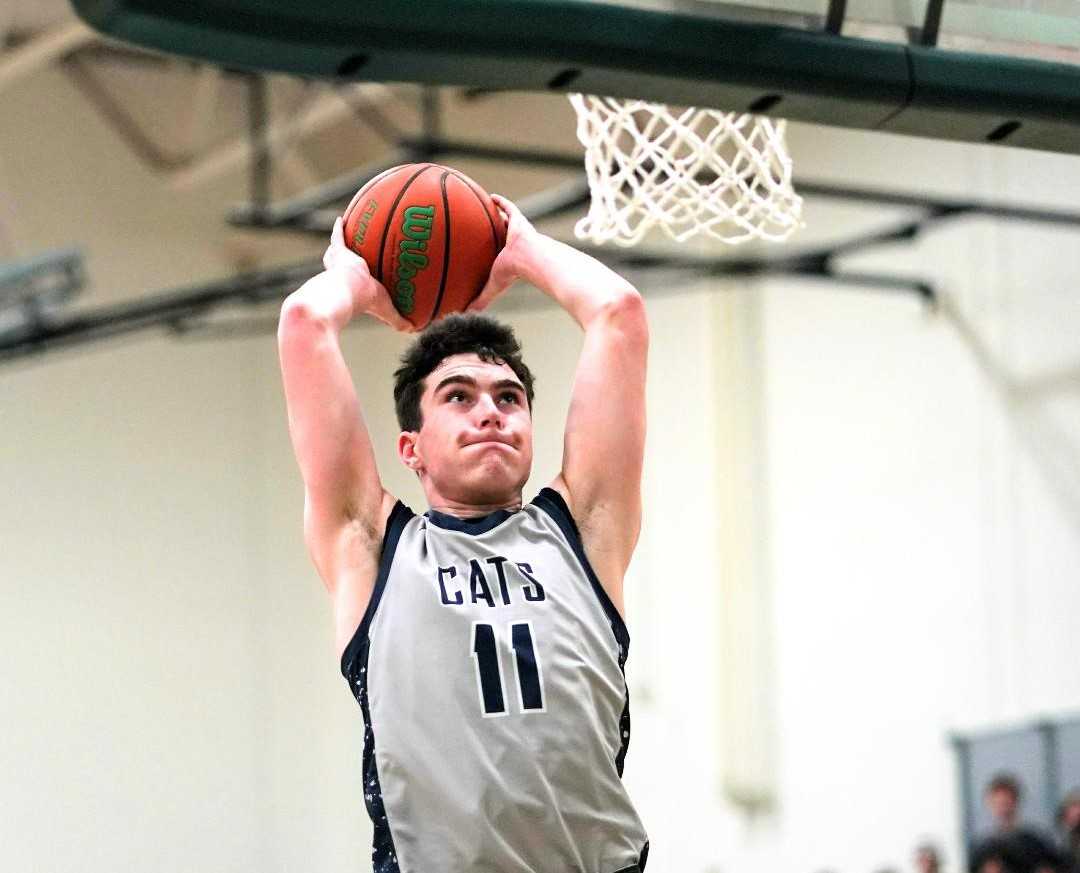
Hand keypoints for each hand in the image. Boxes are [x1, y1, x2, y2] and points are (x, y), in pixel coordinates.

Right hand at [323, 216, 414, 331]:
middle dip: (344, 259)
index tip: (365, 277)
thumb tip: (415, 328)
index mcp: (354, 288)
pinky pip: (338, 236)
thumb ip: (398, 319)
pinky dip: (339, 229)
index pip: (357, 284)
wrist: (346, 292)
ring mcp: (340, 262)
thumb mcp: (386, 310)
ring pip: (338, 251)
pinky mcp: (338, 251)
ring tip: (346, 234)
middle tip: (351, 253)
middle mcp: (343, 275)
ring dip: (341, 245)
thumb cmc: (365, 301)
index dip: (360, 280)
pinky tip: (341, 219)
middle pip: (342, 265)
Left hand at [468, 194, 538, 311]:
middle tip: (478, 229)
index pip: (494, 254)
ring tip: (482, 208)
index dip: (487, 252)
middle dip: (490, 232)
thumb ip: (480, 299)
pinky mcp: (519, 220)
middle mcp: (510, 244)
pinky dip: (501, 202)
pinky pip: (509, 207)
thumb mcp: (493, 286)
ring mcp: (515, 231)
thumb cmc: (513, 273)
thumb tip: (465, 314)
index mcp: (505, 258)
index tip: (477, 250)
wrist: (529, 259)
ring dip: (495, 216)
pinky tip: (490, 196)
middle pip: (498, 236)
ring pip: (504, 221)